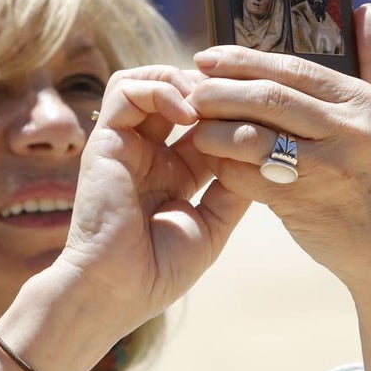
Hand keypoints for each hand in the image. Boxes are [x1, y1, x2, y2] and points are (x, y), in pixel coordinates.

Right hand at [54, 65, 250, 333]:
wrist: (116, 290)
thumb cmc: (159, 270)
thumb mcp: (213, 225)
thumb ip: (235, 186)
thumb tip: (265, 152)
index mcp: (176, 170)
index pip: (206, 120)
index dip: (229, 108)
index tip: (257, 110)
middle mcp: (151, 150)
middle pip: (179, 92)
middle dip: (209, 88)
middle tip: (235, 95)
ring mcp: (127, 143)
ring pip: (149, 80)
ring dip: (182, 81)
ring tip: (207, 103)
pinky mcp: (106, 139)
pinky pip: (125, 90)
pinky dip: (159, 89)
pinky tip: (186, 113)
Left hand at [185, 4, 370, 300]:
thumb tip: (365, 8)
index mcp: (364, 101)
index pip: (293, 67)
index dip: (243, 60)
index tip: (207, 57)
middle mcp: (352, 129)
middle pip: (268, 97)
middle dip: (220, 90)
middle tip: (190, 89)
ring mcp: (331, 167)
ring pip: (253, 135)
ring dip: (214, 129)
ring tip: (194, 125)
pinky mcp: (307, 201)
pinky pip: (250, 176)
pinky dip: (225, 166)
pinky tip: (212, 162)